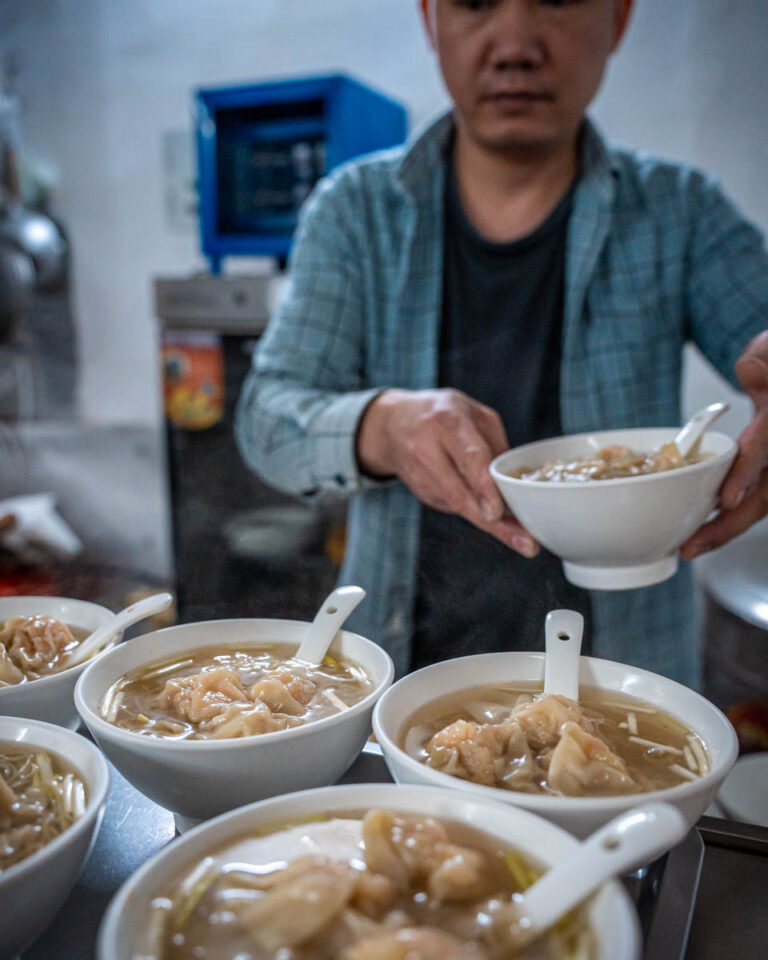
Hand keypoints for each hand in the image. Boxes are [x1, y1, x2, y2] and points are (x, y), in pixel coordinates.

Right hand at [356, 388, 539, 556]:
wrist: (392, 424)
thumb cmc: (442, 415)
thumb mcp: (472, 414)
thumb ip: (495, 445)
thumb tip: (517, 484)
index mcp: (447, 423)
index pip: (468, 457)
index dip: (483, 487)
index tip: (497, 511)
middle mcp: (428, 450)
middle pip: (461, 494)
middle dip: (495, 523)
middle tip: (527, 543)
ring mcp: (421, 477)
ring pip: (460, 507)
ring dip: (493, 524)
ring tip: (524, 538)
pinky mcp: (422, 495)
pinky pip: (456, 507)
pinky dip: (477, 513)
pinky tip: (493, 513)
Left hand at [681, 330, 767, 559]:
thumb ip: (763, 362)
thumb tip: (747, 371)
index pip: (766, 446)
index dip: (748, 473)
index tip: (726, 500)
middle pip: (766, 494)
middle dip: (730, 524)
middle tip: (692, 547)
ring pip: (761, 504)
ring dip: (727, 529)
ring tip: (690, 549)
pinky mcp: (767, 476)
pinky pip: (755, 500)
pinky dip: (730, 519)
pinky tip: (702, 533)